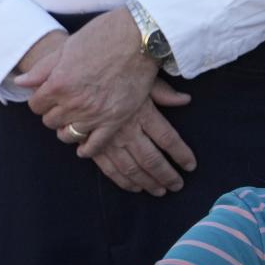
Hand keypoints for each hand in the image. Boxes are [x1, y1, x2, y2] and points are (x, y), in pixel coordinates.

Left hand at [16, 7, 158, 148]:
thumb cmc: (101, 37)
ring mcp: (95, 114)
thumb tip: (20, 82)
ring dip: (67, 128)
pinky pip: (95, 145)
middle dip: (52, 113)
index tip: (48, 97)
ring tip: (72, 120)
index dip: (40, 100)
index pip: (36, 105)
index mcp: (58, 84)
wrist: (140, 38)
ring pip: (68, 135)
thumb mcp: (65, 49)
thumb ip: (42, 70)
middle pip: (50, 121)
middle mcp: (73, 103)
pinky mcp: (115, 120)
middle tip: (61, 106)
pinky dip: (87, 149)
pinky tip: (83, 147)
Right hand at [75, 85, 196, 195]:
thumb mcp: (139, 77)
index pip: (168, 139)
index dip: (181, 154)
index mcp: (142, 112)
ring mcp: (108, 140)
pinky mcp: (91, 145)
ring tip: (159, 191)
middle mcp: (127, 129)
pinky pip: (109, 168)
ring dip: (147, 182)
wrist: (74, 75)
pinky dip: (122, 180)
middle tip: (177, 186)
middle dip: (166, 175)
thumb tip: (185, 100)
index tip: (190, 166)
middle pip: (151, 159)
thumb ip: (162, 92)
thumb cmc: (110, 73)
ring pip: (131, 168)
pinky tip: (133, 187)